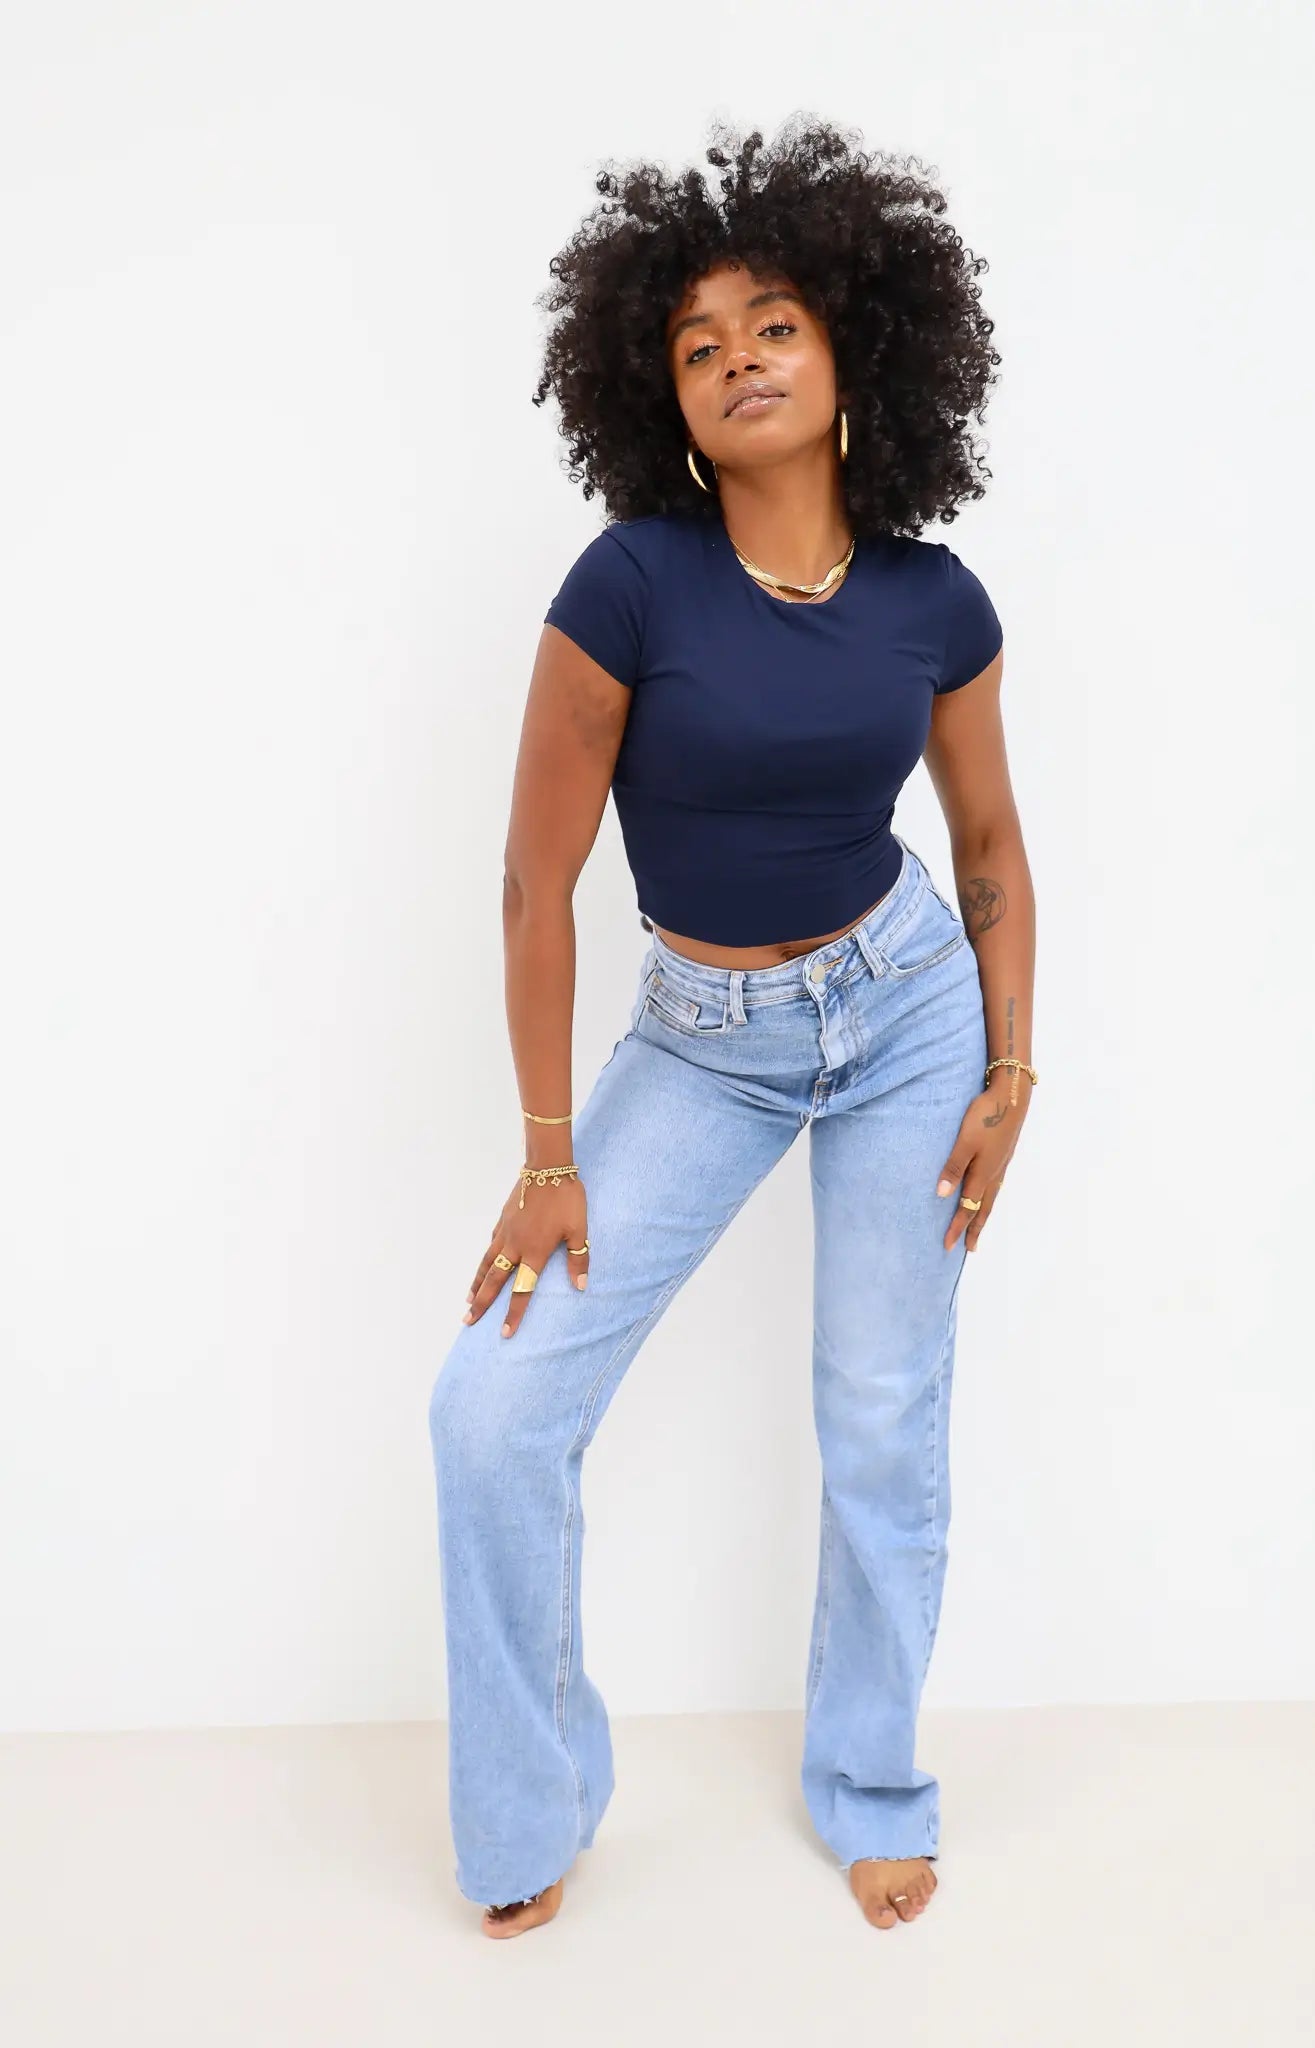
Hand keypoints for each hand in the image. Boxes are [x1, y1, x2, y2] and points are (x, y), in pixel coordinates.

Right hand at [462, 1174, 589, 1337]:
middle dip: (481, 1303)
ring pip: (487, 1263)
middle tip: (468, 1321)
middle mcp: (515, 1246)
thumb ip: (579, 1259)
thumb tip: (580, 1287)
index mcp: (535, 1252)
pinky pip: (491, 1244)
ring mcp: (506, 1232)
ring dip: (476, 1283)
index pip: (522, 1290)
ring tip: (467, 1299)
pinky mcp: (503, 1219)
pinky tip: (483, 1265)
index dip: (513, 1313)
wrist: (548, 1167)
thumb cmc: (566, 1199)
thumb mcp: (579, 1230)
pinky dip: (484, 1259)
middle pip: (494, 1281)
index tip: (504, 1333)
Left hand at [935, 1076, 1030, 1251]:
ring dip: (983, 1215)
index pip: (967, 1208)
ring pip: (990, 1198)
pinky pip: (995, 1186)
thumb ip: (953, 1167)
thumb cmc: (985, 1117)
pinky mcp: (1003, 1156)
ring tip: (978, 1228)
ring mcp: (1001, 1165)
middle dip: (974, 1229)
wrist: (1012, 1097)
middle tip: (970, 1248)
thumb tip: (941, 1195)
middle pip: (983, 1209)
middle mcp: (994, 1174)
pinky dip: (988, 1199)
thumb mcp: (964, 1141)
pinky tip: (986, 1195)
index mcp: (983, 1174)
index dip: (957, 1227)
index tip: (948, 1246)